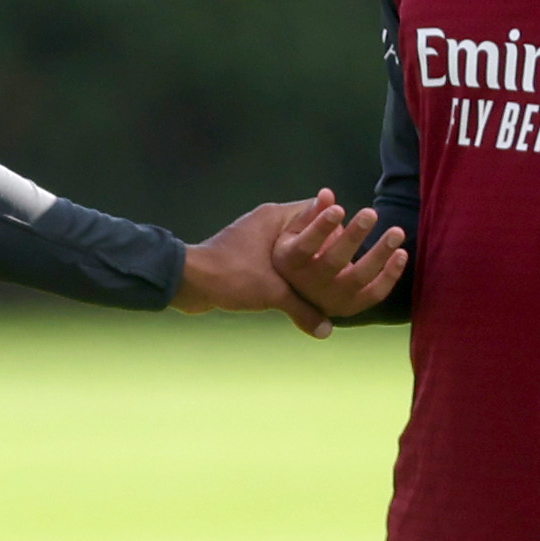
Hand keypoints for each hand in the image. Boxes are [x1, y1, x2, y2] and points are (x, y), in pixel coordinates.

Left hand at [173, 200, 332, 336]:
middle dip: (323, 246)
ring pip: (289, 245)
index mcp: (275, 216)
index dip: (336, 227)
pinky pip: (274, 257)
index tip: (352, 244)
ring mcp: (253, 235)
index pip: (317, 210)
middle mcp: (266, 221)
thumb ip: (303, 310)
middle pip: (305, 228)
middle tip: (345, 262)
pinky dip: (286, 270)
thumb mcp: (272, 293)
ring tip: (325, 276)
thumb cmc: (230, 275)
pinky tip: (298, 285)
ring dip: (304, 260)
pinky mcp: (243, 252)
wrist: (187, 281)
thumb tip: (327, 329)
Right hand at [271, 188, 407, 319]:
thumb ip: (311, 212)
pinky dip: (391, 275)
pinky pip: (375, 294)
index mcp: (289, 262)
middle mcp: (308, 285)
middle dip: (353, 237)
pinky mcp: (350, 307)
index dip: (321, 228)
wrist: (299, 285)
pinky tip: (402, 253)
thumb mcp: (296, 228)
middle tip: (371, 212)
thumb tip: (327, 194)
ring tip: (397, 231)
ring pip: (358, 278)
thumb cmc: (299, 246)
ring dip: (380, 254)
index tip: (339, 208)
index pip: (304, 246)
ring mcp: (330, 299)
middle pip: (333, 262)